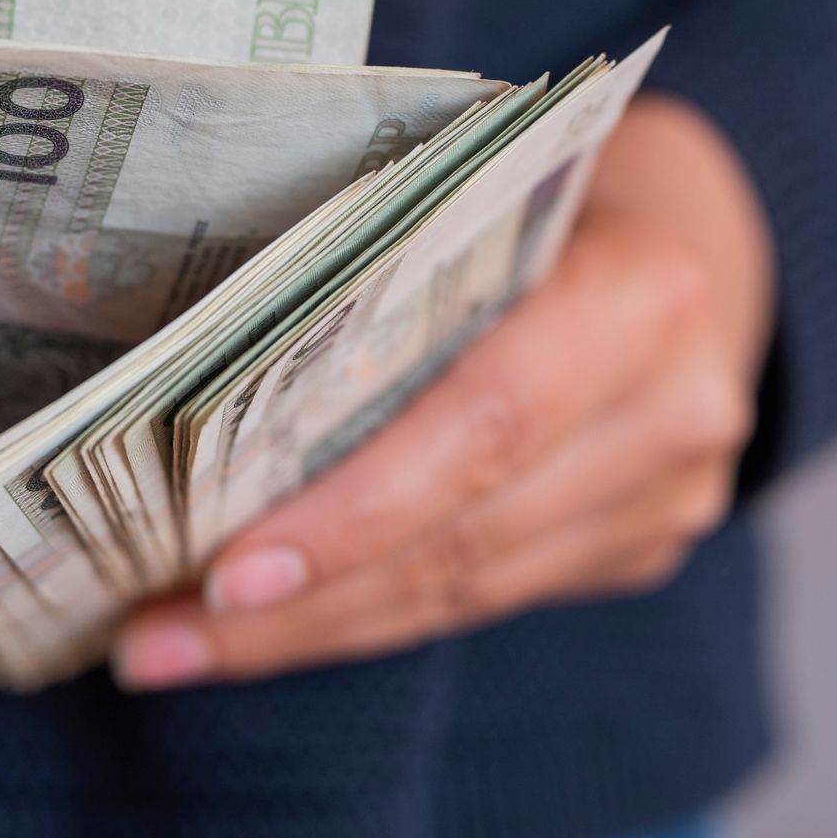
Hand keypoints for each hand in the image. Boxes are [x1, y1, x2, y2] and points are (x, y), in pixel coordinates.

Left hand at [112, 93, 774, 688]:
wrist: (685, 246)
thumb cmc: (534, 198)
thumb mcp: (478, 194)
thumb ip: (385, 274)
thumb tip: (184, 389)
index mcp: (641, 291)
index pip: (486, 422)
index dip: (356, 509)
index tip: (222, 571)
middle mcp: (675, 409)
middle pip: (466, 536)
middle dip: (297, 601)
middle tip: (151, 634)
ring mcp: (668, 498)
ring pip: (464, 593)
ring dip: (308, 628)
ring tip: (170, 644)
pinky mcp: (640, 551)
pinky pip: (479, 600)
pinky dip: (363, 615)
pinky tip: (261, 627)